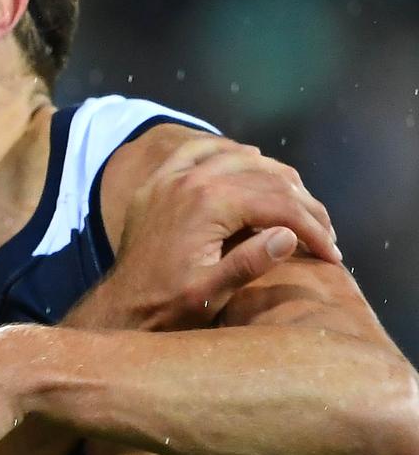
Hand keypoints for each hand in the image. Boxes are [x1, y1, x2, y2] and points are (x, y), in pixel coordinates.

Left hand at [99, 136, 337, 329]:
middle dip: (302, 202)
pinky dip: (225, 149)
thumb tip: (290, 234)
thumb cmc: (167, 305)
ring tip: (299, 199)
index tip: (332, 254)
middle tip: (324, 229)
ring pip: (236, 157)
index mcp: (208, 204)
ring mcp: (171, 177)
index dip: (312, 228)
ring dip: (272, 173)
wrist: (122, 304)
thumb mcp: (210, 294)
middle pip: (264, 177)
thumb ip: (250, 263)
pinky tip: (246, 157)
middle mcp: (190, 180)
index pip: (278, 204)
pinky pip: (195, 150)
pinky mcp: (158, 182)